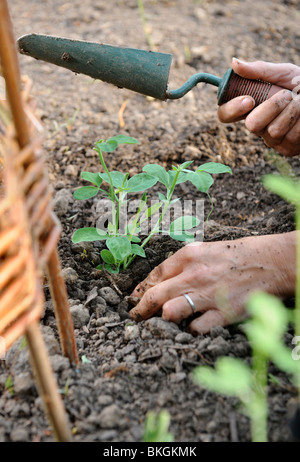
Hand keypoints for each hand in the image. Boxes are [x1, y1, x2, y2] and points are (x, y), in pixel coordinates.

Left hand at [129, 232, 295, 334]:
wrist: (270, 262)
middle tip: (134, 317)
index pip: (153, 275)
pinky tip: (191, 328)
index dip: (139, 289)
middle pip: (154, 296)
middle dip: (139, 310)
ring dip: (161, 320)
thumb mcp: (205, 249)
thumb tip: (158, 280)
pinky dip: (190, 330)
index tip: (134, 298)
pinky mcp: (223, 313)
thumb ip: (182, 263)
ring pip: (169, 312)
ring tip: (158, 324)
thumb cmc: (236, 255)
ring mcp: (208, 295)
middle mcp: (194, 275)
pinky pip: (196, 328)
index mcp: (188, 256)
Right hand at [218, 59, 299, 156]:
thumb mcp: (283, 73)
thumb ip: (259, 70)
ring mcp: (271, 139)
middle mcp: (257, 125)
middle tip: (287, 95)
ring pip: (273, 130)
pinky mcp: (286, 149)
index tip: (248, 99)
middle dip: (271, 107)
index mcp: (249, 108)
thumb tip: (233, 63)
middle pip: (251, 125)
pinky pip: (290, 136)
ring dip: (292, 111)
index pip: (225, 115)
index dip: (231, 109)